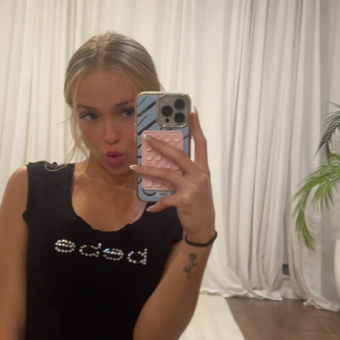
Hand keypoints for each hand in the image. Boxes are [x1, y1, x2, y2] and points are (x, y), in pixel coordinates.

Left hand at [132, 109, 215, 241]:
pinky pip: (165, 200)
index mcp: (203, 169)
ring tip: (135, 167)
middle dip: (161, 145)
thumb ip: (186, 172)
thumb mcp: (197, 185)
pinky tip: (151, 208)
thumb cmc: (198, 204)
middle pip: (178, 155)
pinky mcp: (184, 201)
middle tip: (147, 137)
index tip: (192, 112)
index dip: (197, 127)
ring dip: (148, 170)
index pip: (202, 144)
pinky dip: (156, 204)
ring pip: (166, 174)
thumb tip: (166, 161)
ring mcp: (192, 188)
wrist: (204, 227)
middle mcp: (199, 176)